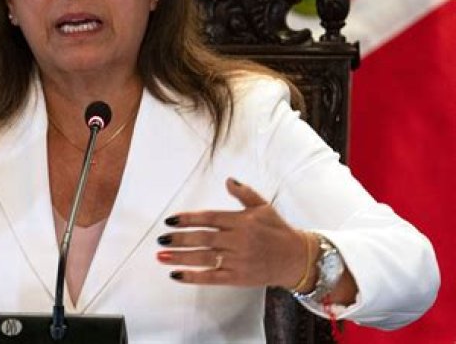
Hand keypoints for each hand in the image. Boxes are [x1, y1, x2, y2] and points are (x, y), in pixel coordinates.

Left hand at [156, 177, 306, 288]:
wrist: (297, 258)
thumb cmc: (278, 230)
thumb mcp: (263, 207)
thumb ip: (244, 193)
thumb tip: (228, 180)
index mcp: (241, 221)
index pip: (209, 218)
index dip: (188, 219)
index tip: (170, 220)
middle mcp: (238, 240)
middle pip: (203, 239)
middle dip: (179, 239)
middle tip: (161, 239)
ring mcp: (238, 260)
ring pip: (204, 258)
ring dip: (181, 257)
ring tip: (161, 256)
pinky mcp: (238, 277)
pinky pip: (212, 277)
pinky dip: (193, 277)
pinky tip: (176, 274)